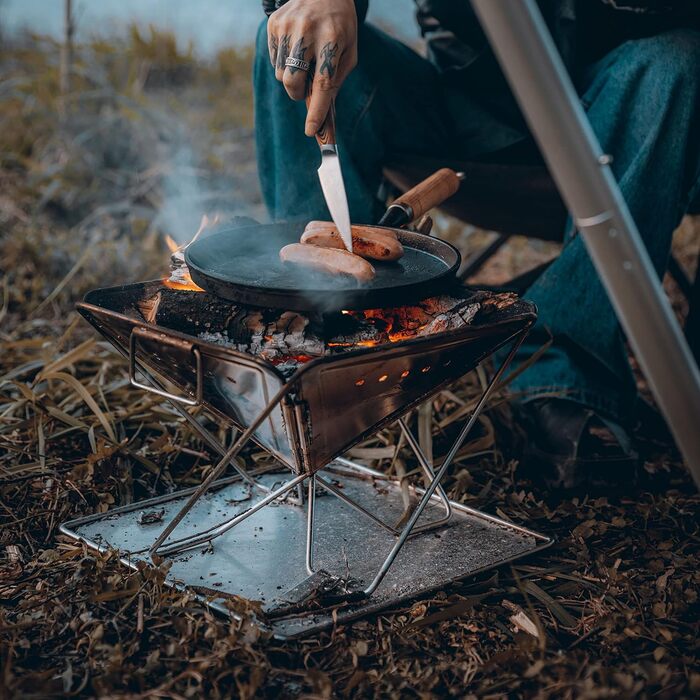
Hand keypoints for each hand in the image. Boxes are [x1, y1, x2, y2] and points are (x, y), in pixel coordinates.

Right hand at [267, 0, 357, 135]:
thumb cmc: (340, 26)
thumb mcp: (348, 51)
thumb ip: (336, 80)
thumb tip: (322, 113)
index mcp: (332, 38)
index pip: (322, 83)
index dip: (316, 110)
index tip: (311, 131)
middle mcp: (307, 31)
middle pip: (293, 82)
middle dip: (298, 94)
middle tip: (306, 89)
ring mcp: (287, 26)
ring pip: (281, 74)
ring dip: (292, 77)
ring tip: (304, 60)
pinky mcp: (273, 24)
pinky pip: (274, 60)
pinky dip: (284, 63)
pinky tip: (295, 48)